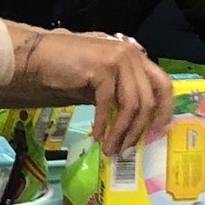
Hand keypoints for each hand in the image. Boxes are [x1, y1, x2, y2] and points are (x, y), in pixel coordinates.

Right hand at [17, 29, 176, 155]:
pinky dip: (103, 123)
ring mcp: (118, 59)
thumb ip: (121, 94)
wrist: (40, 57)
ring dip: (121, 132)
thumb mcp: (103, 82)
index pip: (163, 84)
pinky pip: (108, 104)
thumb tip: (137, 124)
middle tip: (128, 148)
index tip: (158, 133)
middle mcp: (132, 55)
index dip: (165, 110)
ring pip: (131, 105)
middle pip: (149, 99)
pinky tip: (97, 135)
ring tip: (111, 148)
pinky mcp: (102, 68)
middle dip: (139, 129)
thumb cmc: (69, 69)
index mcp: (136, 56)